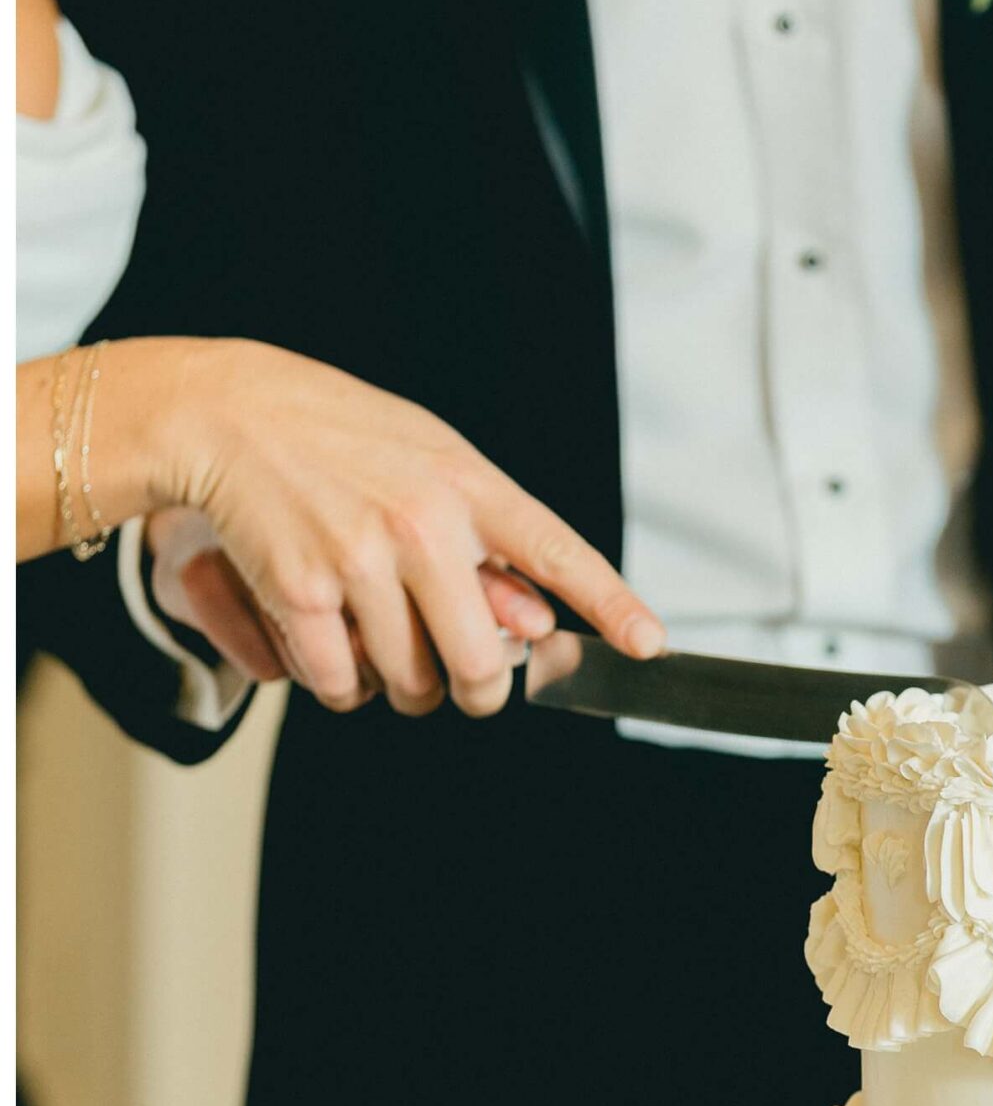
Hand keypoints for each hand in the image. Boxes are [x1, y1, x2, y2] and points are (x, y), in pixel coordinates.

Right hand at [151, 341, 662, 717]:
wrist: (232, 414)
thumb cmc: (342, 437)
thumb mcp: (434, 457)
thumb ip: (487, 536)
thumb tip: (534, 624)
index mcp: (468, 485)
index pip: (557, 551)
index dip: (609, 603)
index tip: (648, 644)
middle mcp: (423, 525)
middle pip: (477, 665)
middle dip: (475, 691)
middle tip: (463, 683)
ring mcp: (361, 562)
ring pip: (409, 684)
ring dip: (399, 685)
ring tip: (379, 635)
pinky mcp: (301, 594)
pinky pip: (341, 687)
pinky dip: (340, 686)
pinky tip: (333, 643)